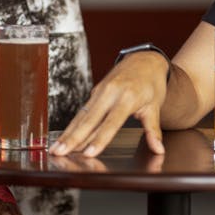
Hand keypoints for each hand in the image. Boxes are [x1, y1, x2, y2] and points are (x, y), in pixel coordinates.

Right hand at [50, 51, 169, 157]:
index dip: (99, 139)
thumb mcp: (155, 106)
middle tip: (59, 153)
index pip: (112, 122)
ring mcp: (100, 92)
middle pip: (90, 120)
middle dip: (73, 138)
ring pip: (82, 116)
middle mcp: (111, 93)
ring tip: (55, 149)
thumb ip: (154, 130)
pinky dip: (72, 126)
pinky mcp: (95, 93)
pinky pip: (83, 112)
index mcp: (127, 97)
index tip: (89, 154)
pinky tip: (64, 138)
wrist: (145, 60)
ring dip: (68, 133)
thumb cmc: (151, 84)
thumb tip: (159, 150)